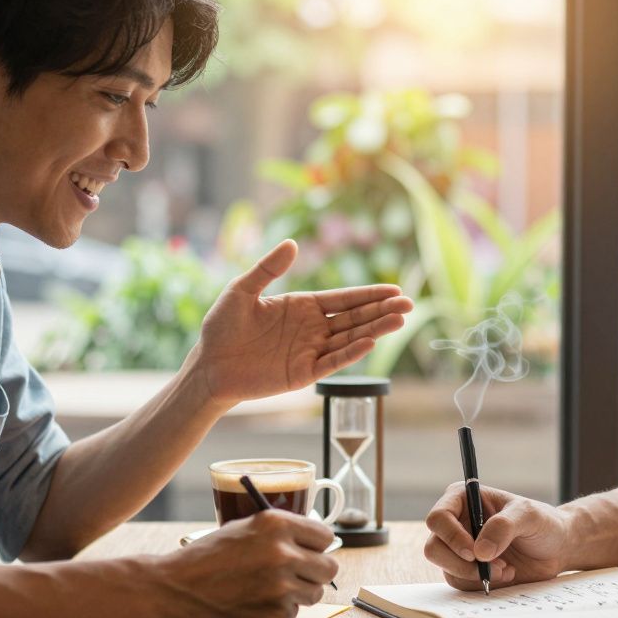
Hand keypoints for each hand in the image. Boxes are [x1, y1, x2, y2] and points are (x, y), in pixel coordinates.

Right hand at [147, 510, 339, 617]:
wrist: (174, 589)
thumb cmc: (207, 556)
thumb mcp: (244, 527)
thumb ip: (281, 532)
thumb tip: (313, 541)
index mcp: (277, 524)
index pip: (325, 536)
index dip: (317, 545)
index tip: (310, 550)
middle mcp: (283, 554)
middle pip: (329, 567)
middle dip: (316, 570)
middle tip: (299, 572)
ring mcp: (280, 587)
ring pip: (315, 592)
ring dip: (300, 591)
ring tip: (272, 587)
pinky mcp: (274, 615)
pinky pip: (294, 612)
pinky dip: (280, 609)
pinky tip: (256, 602)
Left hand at [192, 239, 413, 405]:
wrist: (208, 366)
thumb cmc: (221, 327)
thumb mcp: (241, 290)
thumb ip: (267, 269)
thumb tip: (292, 243)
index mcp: (302, 307)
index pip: (344, 299)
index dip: (369, 294)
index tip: (394, 290)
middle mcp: (312, 329)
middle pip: (355, 318)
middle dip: (382, 310)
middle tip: (408, 304)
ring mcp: (310, 351)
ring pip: (350, 339)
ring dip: (375, 330)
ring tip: (400, 320)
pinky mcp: (303, 374)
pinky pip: (332, 362)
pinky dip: (351, 353)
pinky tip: (370, 343)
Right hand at [424, 481, 569, 590]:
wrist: (556, 548)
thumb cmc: (542, 523)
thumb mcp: (529, 515)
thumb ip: (504, 526)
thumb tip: (479, 552)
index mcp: (462, 500)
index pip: (438, 518)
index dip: (451, 537)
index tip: (474, 552)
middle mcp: (455, 524)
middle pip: (434, 548)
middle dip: (461, 563)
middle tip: (489, 566)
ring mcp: (458, 549)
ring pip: (446, 569)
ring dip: (475, 574)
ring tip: (505, 568)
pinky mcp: (466, 571)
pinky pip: (461, 583)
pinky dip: (483, 583)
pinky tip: (505, 574)